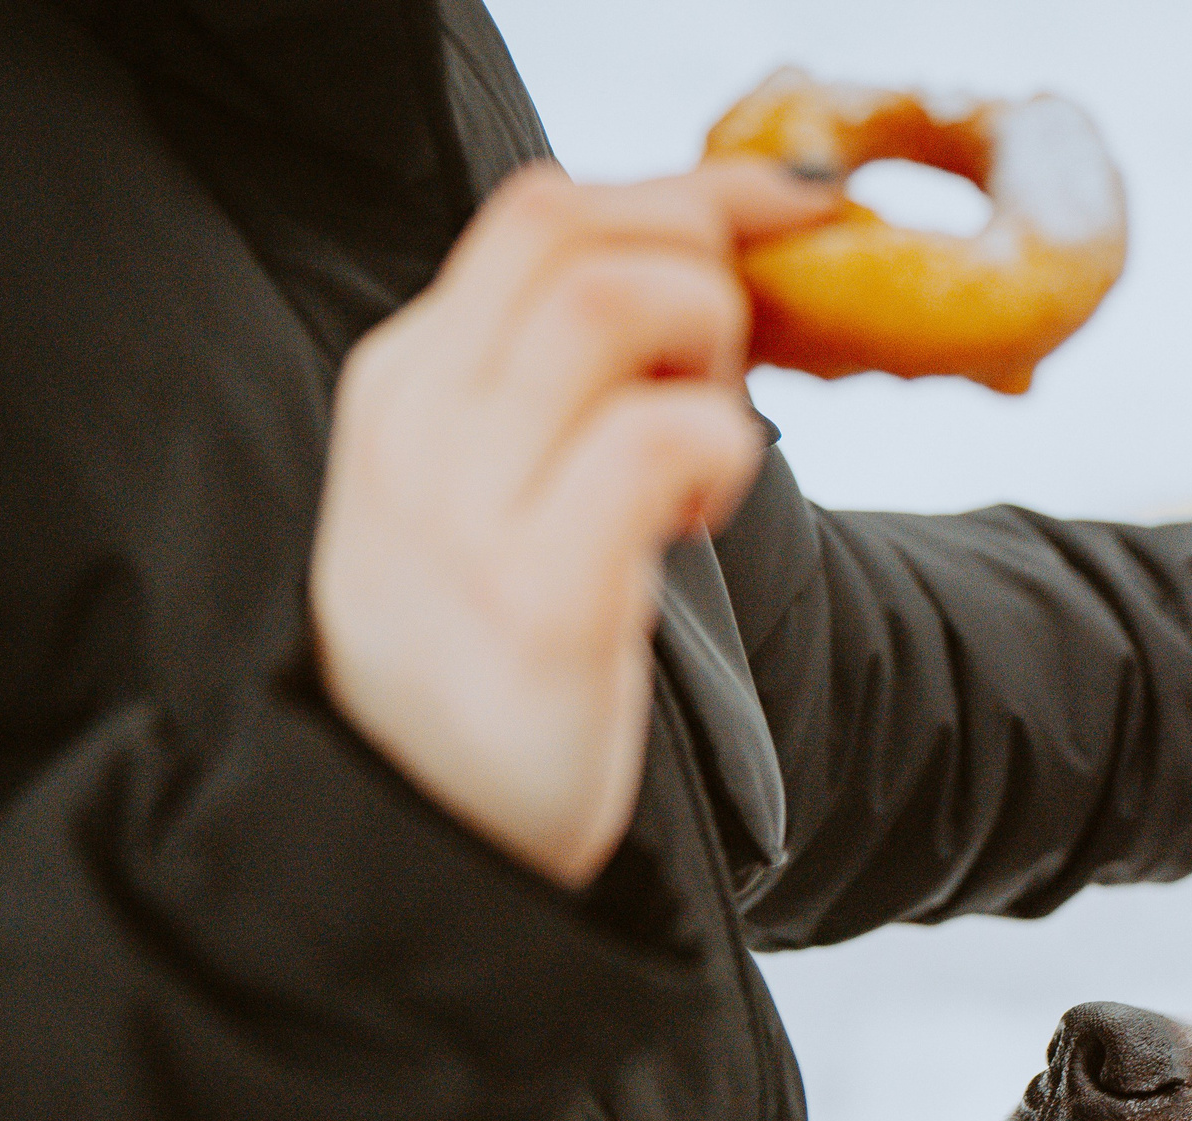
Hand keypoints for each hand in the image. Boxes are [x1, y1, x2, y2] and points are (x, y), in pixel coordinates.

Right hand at [310, 160, 834, 888]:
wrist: (423, 849)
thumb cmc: (488, 673)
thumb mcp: (484, 500)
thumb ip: (555, 392)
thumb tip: (696, 278)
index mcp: (408, 387)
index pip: (543, 215)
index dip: (686, 199)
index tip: (783, 220)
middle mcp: (420, 426)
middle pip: (578, 232)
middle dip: (701, 262)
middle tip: (732, 373)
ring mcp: (466, 511)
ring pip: (614, 303)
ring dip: (710, 351)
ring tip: (712, 451)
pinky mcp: (539, 599)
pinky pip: (658, 440)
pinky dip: (719, 451)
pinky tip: (703, 514)